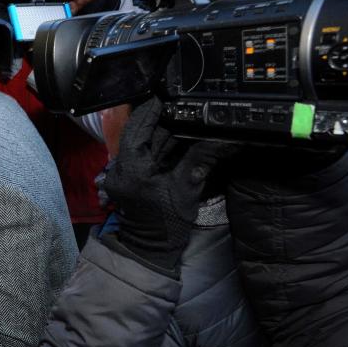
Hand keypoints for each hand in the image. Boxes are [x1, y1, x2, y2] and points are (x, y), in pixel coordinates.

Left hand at [103, 97, 235, 272]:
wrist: (152, 250)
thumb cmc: (165, 225)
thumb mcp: (186, 189)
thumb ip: (201, 159)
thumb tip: (225, 139)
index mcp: (131, 167)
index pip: (137, 128)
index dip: (150, 110)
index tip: (163, 96)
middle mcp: (122, 167)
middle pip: (142, 134)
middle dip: (163, 121)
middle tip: (182, 107)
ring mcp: (126, 173)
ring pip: (146, 145)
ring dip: (164, 134)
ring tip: (185, 120)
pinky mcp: (133, 179)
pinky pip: (147, 156)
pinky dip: (162, 148)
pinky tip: (179, 140)